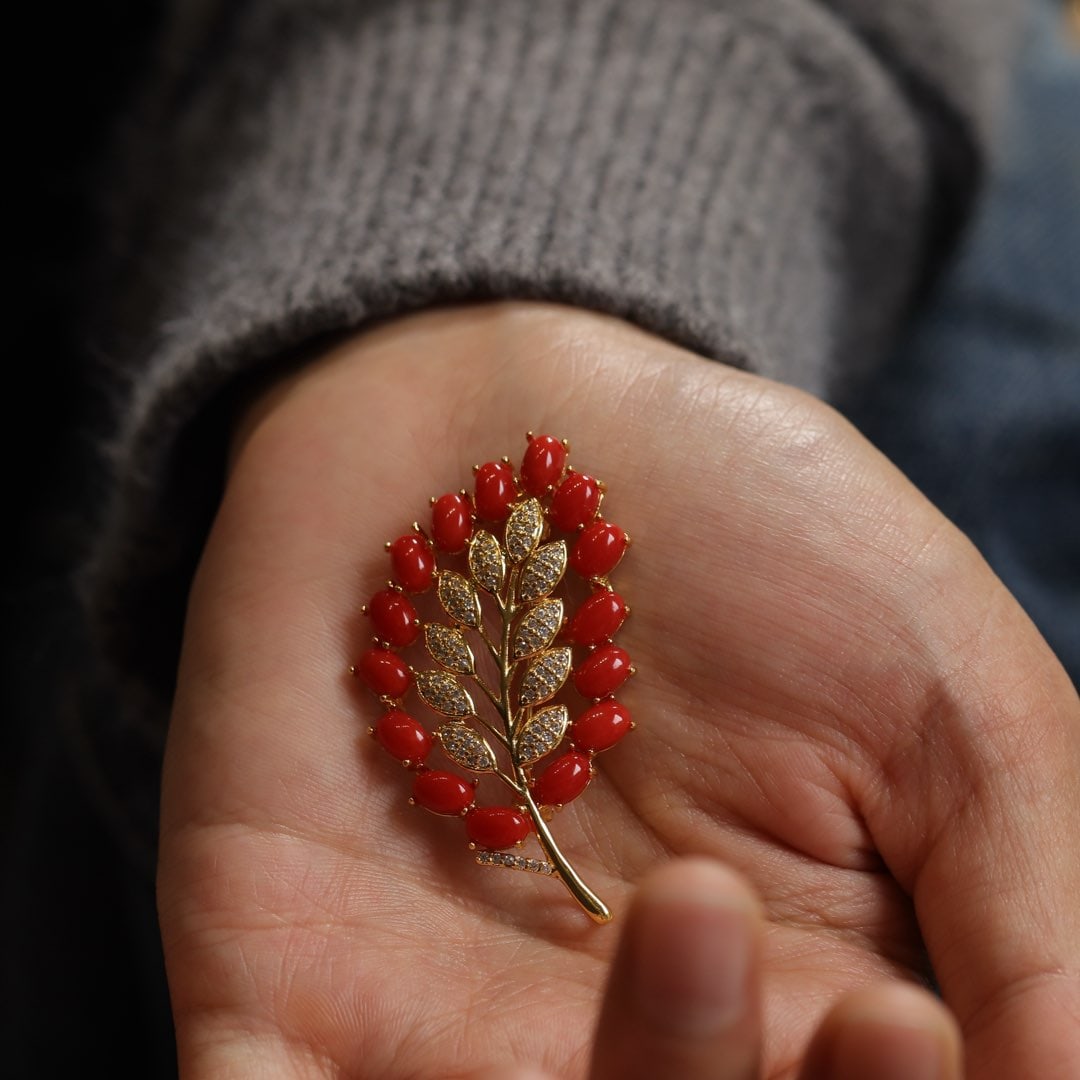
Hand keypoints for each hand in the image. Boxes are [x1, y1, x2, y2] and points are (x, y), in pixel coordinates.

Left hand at [158, 303, 1079, 1076]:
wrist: (496, 414)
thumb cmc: (748, 524)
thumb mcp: (939, 684)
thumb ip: (1026, 892)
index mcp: (795, 1008)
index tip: (907, 1022)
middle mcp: (613, 1047)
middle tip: (778, 939)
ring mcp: (436, 1034)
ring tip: (688, 902)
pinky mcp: (277, 979)